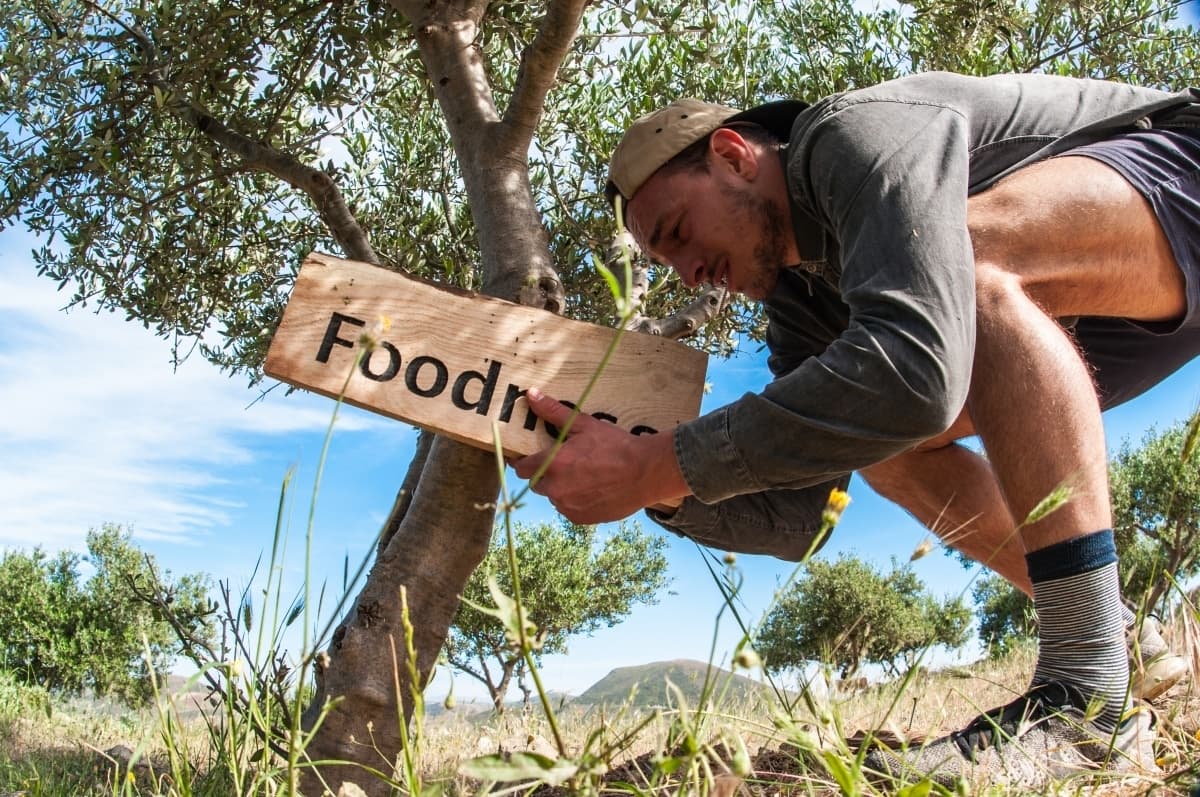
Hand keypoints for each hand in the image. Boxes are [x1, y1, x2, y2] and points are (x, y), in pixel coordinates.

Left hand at [511, 388, 690, 522]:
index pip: (522, 468)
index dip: (524, 462)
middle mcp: (556, 489)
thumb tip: (531, 395)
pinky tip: (592, 489)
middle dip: (545, 474)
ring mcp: (568, 506)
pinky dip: (576, 501)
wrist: (645, 472)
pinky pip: (569, 509)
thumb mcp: (584, 424)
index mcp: (552, 465)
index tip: (530, 458)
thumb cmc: (615, 446)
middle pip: (537, 484)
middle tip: (564, 463)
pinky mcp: (581, 518)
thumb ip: (553, 412)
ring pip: (555, 497)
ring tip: (583, 475)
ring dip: (561, 488)